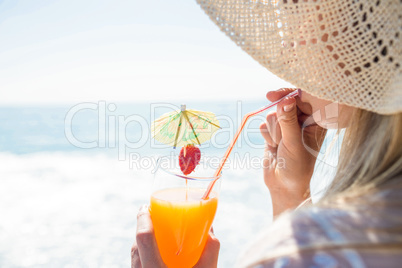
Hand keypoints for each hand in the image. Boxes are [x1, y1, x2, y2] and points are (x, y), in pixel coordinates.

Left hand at [131, 205, 219, 267]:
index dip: (144, 218)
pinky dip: (146, 252)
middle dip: (145, 225)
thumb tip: (210, 231)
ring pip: (136, 253)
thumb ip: (210, 253)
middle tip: (156, 214)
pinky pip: (138, 261)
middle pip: (137, 243)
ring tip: (161, 232)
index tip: (147, 205)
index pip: (144, 237)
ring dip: (146, 239)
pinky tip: (161, 252)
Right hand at [259, 88, 325, 216]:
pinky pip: (263, 125)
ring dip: (274, 132)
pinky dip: (267, 136)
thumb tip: (285, 100)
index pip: (301, 99)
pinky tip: (273, 147)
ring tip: (281, 146)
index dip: (287, 96)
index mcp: (315, 120)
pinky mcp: (273, 132)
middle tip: (284, 138)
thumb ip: (288, 120)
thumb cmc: (297, 166)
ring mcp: (286, 126)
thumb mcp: (294, 143)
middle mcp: (301, 121)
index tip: (272, 96)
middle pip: (282, 106)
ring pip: (271, 115)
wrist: (283, 185)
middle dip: (279, 122)